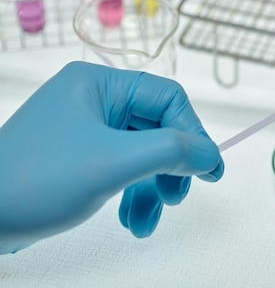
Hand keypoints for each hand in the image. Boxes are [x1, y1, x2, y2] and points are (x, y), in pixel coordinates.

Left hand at [0, 62, 222, 253]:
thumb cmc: (35, 180)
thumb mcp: (114, 163)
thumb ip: (170, 151)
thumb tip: (209, 154)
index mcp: (99, 84)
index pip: (167, 98)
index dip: (192, 133)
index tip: (209, 170)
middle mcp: (94, 101)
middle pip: (157, 128)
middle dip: (170, 168)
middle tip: (179, 198)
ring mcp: (86, 130)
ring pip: (142, 154)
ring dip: (153, 189)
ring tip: (149, 222)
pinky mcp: (80, 157)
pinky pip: (123, 170)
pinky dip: (133, 195)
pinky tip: (133, 222)